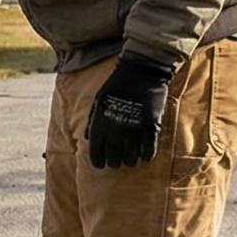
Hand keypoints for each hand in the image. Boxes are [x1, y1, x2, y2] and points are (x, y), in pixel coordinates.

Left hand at [86, 52, 177, 168]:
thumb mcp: (98, 100)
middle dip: (113, 162)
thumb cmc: (117, 84)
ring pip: (130, 157)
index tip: (99, 166)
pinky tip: (144, 157)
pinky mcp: (151, 125)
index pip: (95, 150)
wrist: (141, 70)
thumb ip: (92, 120)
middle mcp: (115, 127)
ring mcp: (134, 127)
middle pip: (113, 156)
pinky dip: (146, 156)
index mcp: (100, 121)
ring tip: (130, 161)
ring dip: (129, 162)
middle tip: (116, 163)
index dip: (97, 161)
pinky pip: (148, 150)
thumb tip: (85, 138)